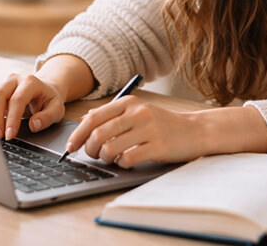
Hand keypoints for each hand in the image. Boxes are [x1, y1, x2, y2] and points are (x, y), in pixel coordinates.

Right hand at [0, 73, 66, 140]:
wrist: (45, 89)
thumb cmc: (49, 100)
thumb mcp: (57, 109)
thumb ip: (47, 117)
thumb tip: (33, 125)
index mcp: (30, 82)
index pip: (17, 100)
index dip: (12, 118)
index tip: (9, 135)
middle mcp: (14, 79)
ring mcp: (3, 82)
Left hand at [65, 96, 208, 167]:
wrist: (195, 131)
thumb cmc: (163, 123)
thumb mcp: (138, 111)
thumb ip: (112, 115)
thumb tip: (84, 119)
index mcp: (129, 102)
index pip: (94, 117)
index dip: (78, 134)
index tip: (71, 146)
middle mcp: (138, 112)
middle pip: (99, 133)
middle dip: (89, 149)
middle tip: (92, 155)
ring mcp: (149, 129)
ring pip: (110, 147)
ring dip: (105, 158)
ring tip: (110, 158)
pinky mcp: (157, 146)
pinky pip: (128, 159)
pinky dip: (121, 164)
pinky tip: (126, 161)